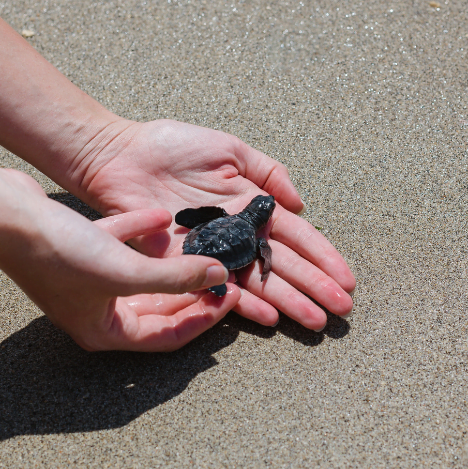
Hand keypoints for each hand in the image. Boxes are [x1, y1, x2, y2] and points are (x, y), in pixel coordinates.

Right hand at [0, 169, 240, 351]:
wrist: (2, 213)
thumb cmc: (59, 252)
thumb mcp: (126, 271)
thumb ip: (177, 277)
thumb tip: (219, 277)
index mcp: (104, 332)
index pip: (168, 337)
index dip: (205, 318)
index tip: (232, 295)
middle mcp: (94, 312)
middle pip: (158, 310)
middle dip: (192, 292)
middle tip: (224, 274)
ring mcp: (84, 281)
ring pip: (139, 276)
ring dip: (167, 262)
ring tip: (200, 247)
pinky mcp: (76, 249)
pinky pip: (117, 246)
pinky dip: (138, 234)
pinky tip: (159, 217)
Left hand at [77, 119, 355, 329]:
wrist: (121, 157)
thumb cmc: (171, 146)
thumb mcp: (229, 148)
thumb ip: (268, 171)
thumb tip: (300, 204)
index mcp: (252, 208)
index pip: (296, 237)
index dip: (323, 257)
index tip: (346, 279)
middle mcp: (238, 235)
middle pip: (284, 266)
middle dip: (315, 288)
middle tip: (342, 311)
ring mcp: (214, 252)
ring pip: (259, 283)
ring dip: (289, 303)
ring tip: (316, 322)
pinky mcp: (187, 264)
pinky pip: (220, 288)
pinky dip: (245, 305)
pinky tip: (270, 319)